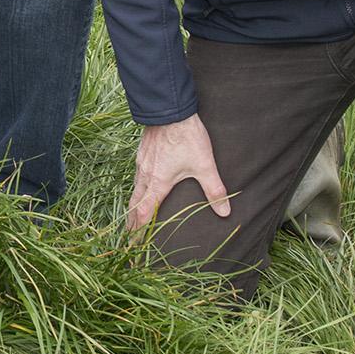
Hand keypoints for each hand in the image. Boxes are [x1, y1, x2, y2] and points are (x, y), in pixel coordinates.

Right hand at [127, 115, 231, 232]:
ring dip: (133, 205)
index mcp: (158, 183)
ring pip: (134, 188)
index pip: (145, 213)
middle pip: (135, 203)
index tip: (133, 243)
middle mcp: (146, 175)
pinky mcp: (142, 152)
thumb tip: (225, 212)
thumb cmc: (187, 138)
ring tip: (134, 215)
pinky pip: (136, 175)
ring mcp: (141, 163)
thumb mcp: (205, 165)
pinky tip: (141, 185)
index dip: (138, 230)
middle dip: (132, 221)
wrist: (170, 110)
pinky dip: (136, 187)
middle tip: (129, 236)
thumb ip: (214, 190)